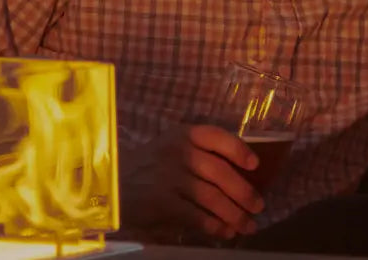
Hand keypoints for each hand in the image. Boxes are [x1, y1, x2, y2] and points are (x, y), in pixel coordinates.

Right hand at [120, 124, 264, 240]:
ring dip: (235, 214)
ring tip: (248, 226)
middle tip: (259, 206)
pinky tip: (224, 232)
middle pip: (220, 172)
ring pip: (211, 197)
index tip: (255, 166)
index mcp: (181, 135)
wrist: (109, 186)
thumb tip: (242, 177)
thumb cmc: (147, 168)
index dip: (239, 150)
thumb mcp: (170, 150)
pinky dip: (214, 225)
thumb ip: (199, 155)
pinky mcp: (160, 202)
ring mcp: (167, 177)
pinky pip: (196, 215)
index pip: (216, 136)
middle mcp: (176, 152)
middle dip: (244, 192)